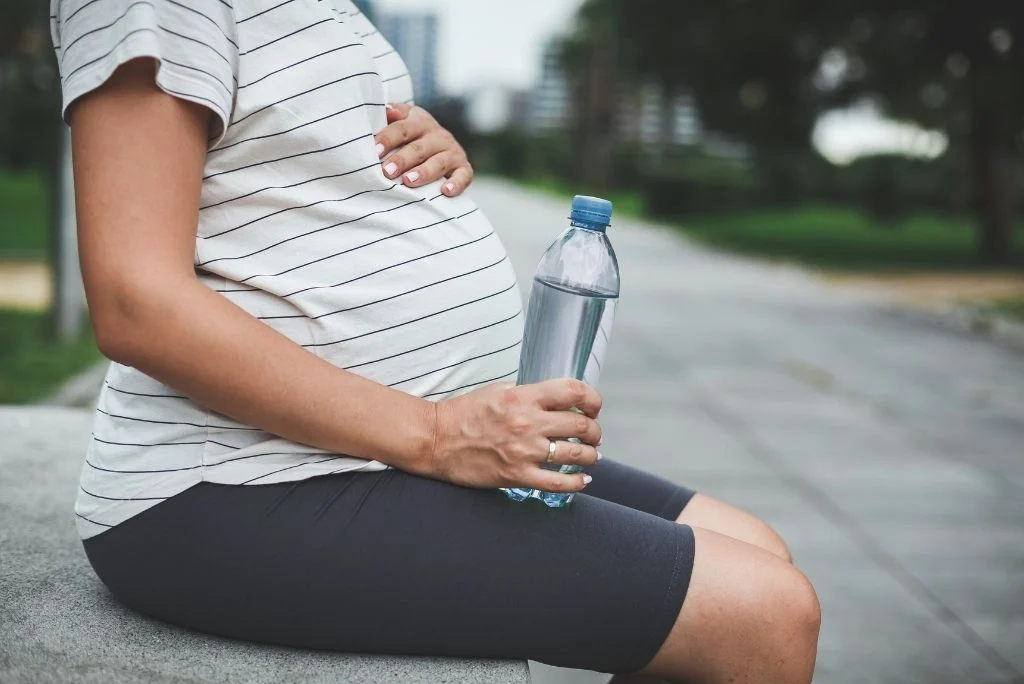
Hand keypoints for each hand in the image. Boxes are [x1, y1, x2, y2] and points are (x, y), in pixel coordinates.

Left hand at [375, 103, 472, 196]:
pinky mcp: (464, 168)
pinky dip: (456, 184)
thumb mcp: (401, 121)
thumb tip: (385, 109)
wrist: (441, 146)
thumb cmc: (412, 137)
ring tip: (408, 181)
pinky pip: (463, 176)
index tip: (375, 150)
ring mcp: (452, 152)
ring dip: (424, 172)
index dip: (388, 139)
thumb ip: (391, 117)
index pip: (402, 129)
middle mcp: (438, 135)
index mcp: (420, 121)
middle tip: (387, 171)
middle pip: (418, 148)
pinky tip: (445, 191)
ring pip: (438, 162)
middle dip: (402, 160)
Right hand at [428, 379, 602, 491]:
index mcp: (523, 397)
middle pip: (581, 425)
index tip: (594, 408)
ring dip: (590, 455)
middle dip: (595, 431)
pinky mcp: (516, 475)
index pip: (574, 392)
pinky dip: (577, 482)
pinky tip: (583, 479)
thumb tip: (557, 400)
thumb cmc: (464, 413)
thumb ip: (528, 394)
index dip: (593, 399)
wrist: (435, 439)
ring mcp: (523, 451)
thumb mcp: (498, 391)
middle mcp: (528, 422)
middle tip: (594, 436)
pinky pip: (557, 482)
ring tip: (591, 455)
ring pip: (575, 454)